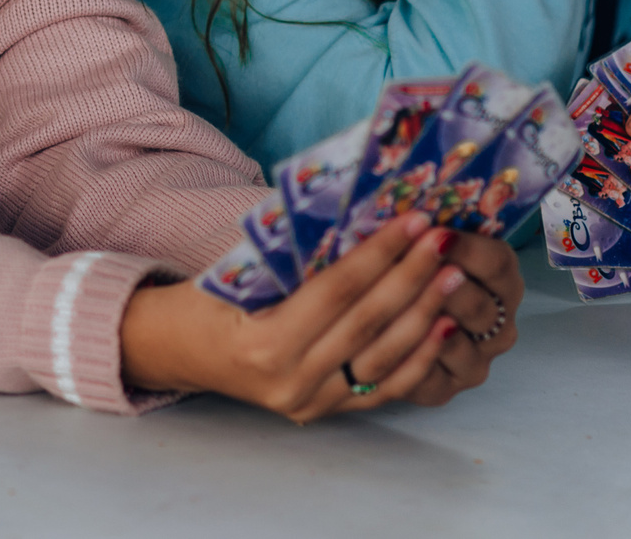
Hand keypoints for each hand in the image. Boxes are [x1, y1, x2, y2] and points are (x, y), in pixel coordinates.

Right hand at [120, 213, 521, 420]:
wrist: (175, 351)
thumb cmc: (203, 299)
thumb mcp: (236, 274)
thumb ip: (294, 258)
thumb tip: (362, 219)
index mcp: (262, 343)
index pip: (335, 292)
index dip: (378, 254)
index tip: (412, 220)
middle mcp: (289, 381)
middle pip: (366, 322)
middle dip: (411, 276)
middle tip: (443, 239)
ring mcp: (309, 402)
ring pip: (382, 357)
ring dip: (424, 313)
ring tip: (455, 276)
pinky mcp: (324, 411)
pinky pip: (381, 388)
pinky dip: (417, 358)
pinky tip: (443, 327)